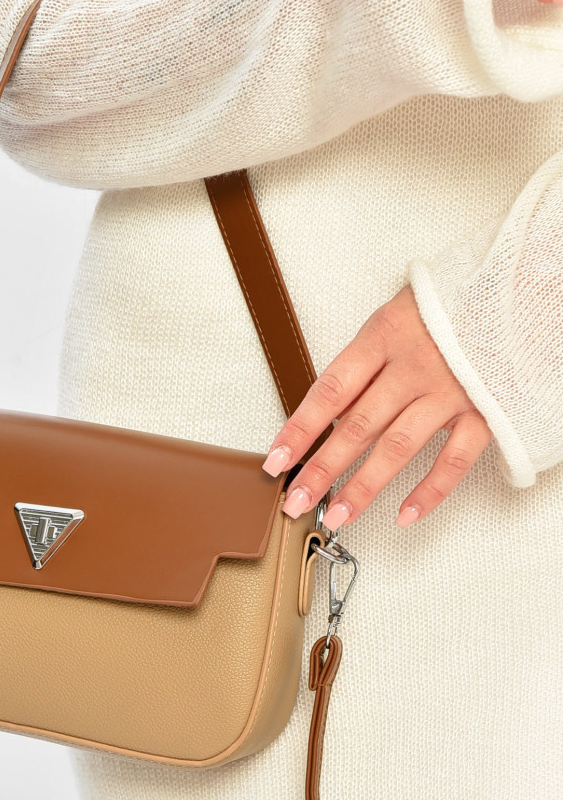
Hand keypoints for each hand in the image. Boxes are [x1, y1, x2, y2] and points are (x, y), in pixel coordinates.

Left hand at [261, 285, 491, 529]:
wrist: (525, 284)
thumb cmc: (454, 302)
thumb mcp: (400, 313)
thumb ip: (369, 360)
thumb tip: (331, 411)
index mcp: (385, 335)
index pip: (329, 391)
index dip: (299, 429)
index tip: (275, 461)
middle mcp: (414, 365)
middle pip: (357, 426)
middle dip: (322, 469)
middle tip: (295, 501)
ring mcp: (451, 390)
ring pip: (398, 447)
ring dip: (363, 486)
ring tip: (337, 515)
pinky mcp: (486, 410)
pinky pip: (454, 460)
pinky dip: (429, 491)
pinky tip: (404, 515)